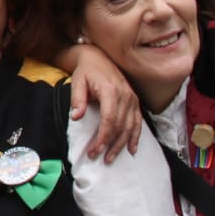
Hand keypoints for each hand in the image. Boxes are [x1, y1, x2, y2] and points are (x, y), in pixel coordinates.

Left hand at [65, 45, 141, 161]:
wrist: (98, 57)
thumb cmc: (86, 71)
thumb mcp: (77, 82)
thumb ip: (77, 100)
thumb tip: (76, 117)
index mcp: (111, 91)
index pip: (109, 120)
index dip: (103, 137)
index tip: (94, 150)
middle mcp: (125, 95)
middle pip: (120, 126)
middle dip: (111, 144)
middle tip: (100, 158)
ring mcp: (132, 98)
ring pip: (130, 126)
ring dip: (122, 144)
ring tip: (111, 157)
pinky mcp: (134, 101)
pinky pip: (138, 121)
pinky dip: (135, 136)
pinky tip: (131, 149)